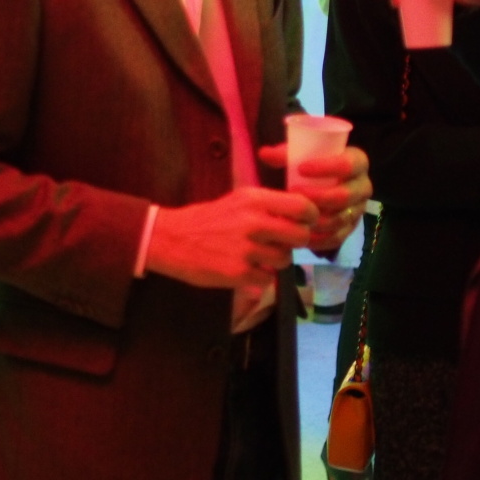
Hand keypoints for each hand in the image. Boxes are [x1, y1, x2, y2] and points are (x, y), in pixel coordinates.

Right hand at [144, 188, 316, 289]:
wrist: (170, 239)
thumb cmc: (207, 219)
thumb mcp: (238, 200)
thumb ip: (268, 205)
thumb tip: (301, 215)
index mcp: (254, 200)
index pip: (302, 207)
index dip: (309, 217)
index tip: (303, 223)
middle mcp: (253, 222)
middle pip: (300, 236)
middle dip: (295, 242)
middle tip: (283, 244)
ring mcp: (246, 249)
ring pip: (285, 260)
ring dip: (276, 261)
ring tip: (258, 256)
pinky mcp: (238, 273)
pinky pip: (267, 279)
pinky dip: (259, 278)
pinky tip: (244, 269)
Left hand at [260, 142, 368, 252]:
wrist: (324, 185)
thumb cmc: (313, 166)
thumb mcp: (302, 155)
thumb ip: (285, 154)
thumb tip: (264, 154)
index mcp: (357, 162)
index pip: (347, 165)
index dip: (326, 168)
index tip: (301, 169)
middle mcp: (363, 186)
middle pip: (344, 196)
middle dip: (317, 197)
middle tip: (293, 194)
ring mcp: (358, 210)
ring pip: (339, 219)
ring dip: (314, 219)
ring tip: (292, 213)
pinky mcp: (350, 229)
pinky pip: (336, 238)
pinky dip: (317, 238)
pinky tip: (299, 233)